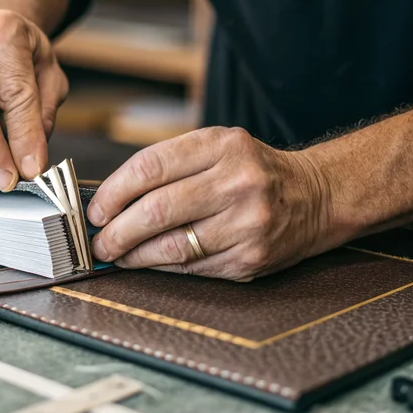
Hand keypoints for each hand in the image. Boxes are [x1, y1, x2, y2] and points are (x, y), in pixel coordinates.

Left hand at [87, 127, 333, 280]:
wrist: (316, 196)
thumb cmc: (251, 170)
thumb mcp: (216, 148)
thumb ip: (167, 166)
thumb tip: (109, 200)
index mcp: (222, 146)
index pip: (150, 168)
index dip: (113, 193)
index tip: (95, 211)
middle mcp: (237, 182)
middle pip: (156, 210)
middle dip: (116, 231)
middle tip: (97, 241)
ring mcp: (247, 223)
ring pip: (171, 246)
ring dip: (133, 255)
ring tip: (116, 254)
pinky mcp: (251, 257)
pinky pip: (191, 267)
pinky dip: (161, 267)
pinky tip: (147, 262)